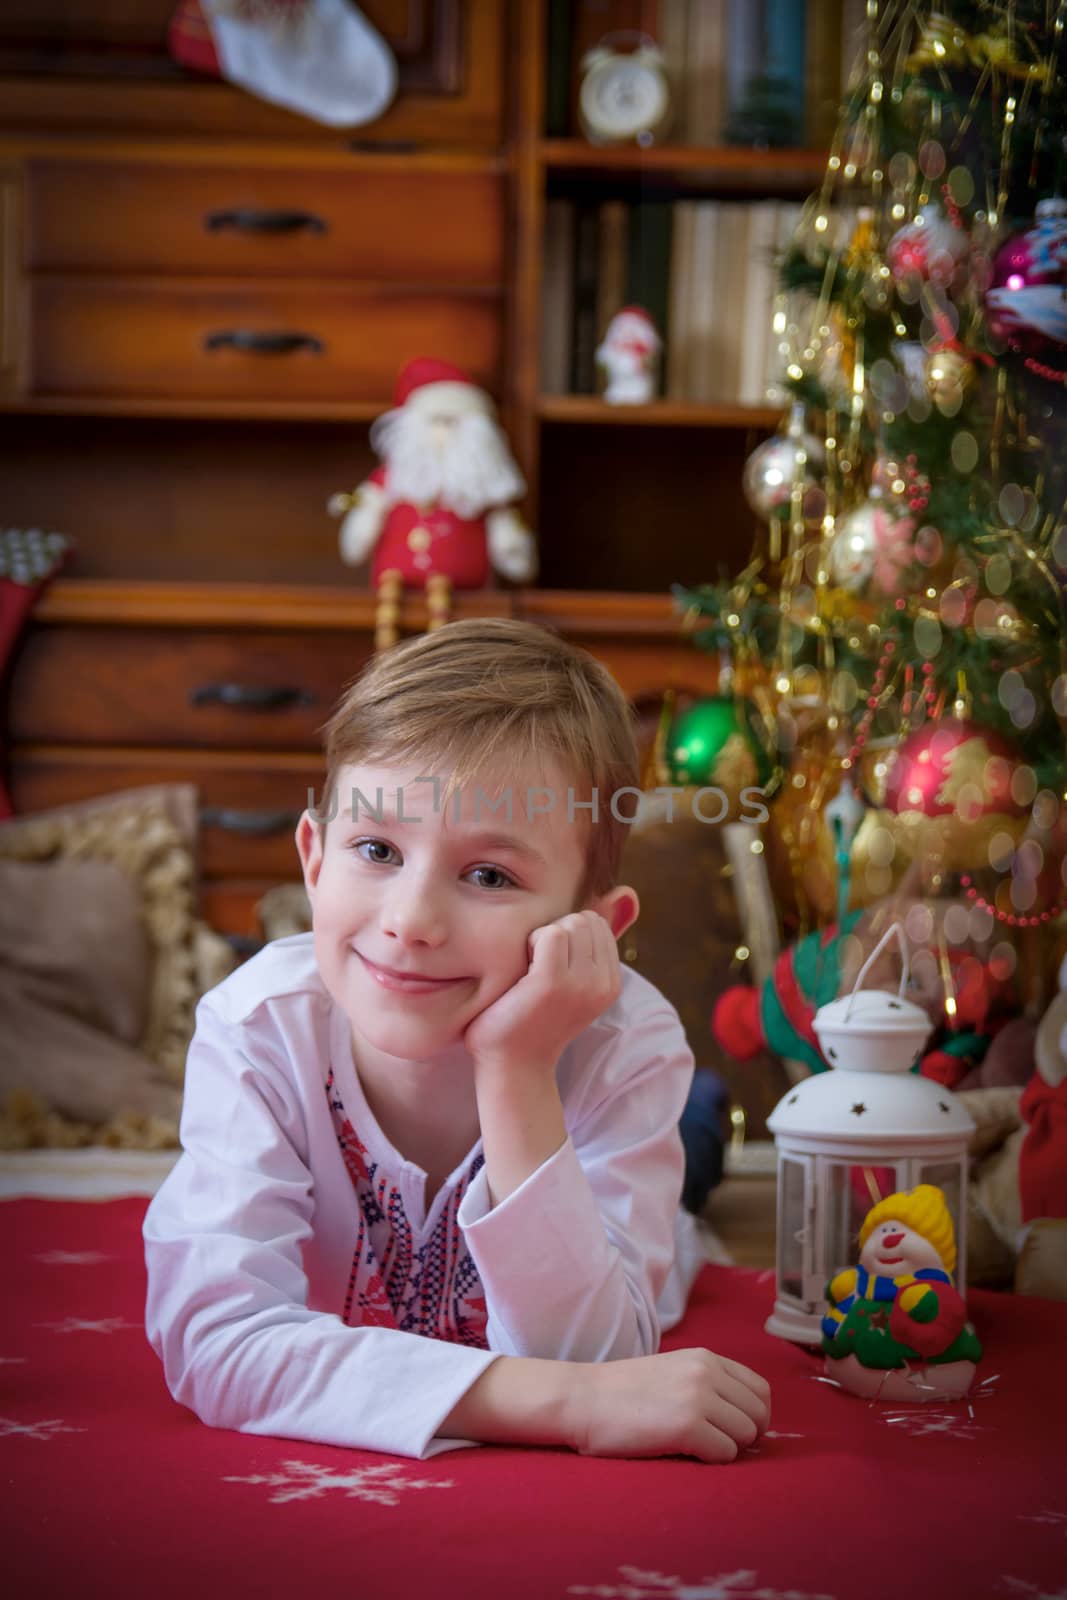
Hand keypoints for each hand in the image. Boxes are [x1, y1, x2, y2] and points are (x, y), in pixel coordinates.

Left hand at [464, 910, 621, 1075]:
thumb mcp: (571, 978)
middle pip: (585, 919)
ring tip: (531, 973)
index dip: (567, 934)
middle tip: (537, 968)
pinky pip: (550, 933)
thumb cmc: (531, 1018)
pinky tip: (522, 973)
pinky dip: (531, 944)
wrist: (511, 1065)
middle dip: (557, 932)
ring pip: (570, 923)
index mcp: (611, 983)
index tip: (549, 966)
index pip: (596, 923)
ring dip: (543, 938)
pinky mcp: (553, 983)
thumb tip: (625, 893)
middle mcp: (604, 984)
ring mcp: (582, 984)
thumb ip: (592, 942)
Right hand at [567, 1348, 771, 1463]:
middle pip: (759, 1415)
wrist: (582, 1399)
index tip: (733, 1430)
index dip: (753, 1416)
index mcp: (705, 1358)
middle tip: (715, 1444)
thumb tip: (746, 1418)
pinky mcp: (687, 1426)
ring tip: (695, 1447)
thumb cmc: (623, 1393)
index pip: (760, 1389)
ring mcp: (698, 1398)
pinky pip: (724, 1454)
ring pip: (746, 1435)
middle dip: (745, 1436)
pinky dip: (710, 1460)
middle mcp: (707, 1372)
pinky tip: (683, 1452)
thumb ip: (707, 1383)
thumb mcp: (673, 1371)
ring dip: (727, 1448)